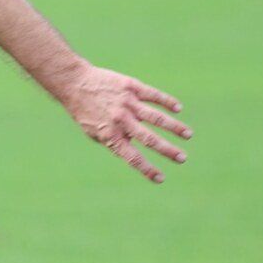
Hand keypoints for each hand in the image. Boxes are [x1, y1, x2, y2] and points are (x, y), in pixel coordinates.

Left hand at [61, 63, 190, 182]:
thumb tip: (135, 150)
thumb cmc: (85, 112)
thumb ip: (114, 141)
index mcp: (110, 135)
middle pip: (149, 139)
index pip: (132, 157)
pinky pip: (153, 95)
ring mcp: (127, 103)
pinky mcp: (131, 87)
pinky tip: (178, 108)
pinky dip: (167, 101)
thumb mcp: (95, 132)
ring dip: (174, 127)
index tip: (160, 178)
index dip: (146, 169)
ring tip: (188, 135)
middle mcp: (120, 120)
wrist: (75, 84)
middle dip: (168, 150)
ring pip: (156, 117)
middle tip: (182, 159)